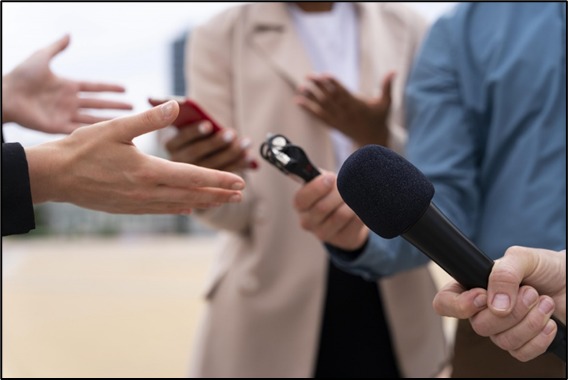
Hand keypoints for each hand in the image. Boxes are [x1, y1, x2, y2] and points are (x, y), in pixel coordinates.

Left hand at [2, 34, 131, 133]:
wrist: (6, 96)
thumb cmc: (20, 76)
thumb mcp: (41, 57)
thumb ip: (57, 48)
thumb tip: (69, 35)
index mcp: (68, 86)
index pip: (95, 87)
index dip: (110, 88)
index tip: (126, 89)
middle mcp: (69, 101)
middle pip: (99, 104)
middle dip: (116, 106)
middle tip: (134, 107)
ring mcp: (65, 115)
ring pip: (93, 118)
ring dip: (110, 120)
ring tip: (126, 121)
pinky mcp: (58, 127)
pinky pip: (80, 130)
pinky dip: (93, 131)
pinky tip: (107, 133)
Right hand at [25, 100, 245, 213]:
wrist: (55, 176)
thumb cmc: (83, 148)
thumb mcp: (117, 128)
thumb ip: (149, 118)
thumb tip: (176, 105)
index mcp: (148, 171)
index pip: (193, 176)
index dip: (219, 179)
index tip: (240, 181)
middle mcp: (147, 191)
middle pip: (192, 194)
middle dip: (219, 194)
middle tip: (241, 194)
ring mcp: (139, 203)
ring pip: (179, 205)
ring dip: (204, 202)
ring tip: (223, 202)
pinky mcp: (129, 208)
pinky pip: (162, 209)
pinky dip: (180, 208)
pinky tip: (189, 208)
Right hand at [293, 171, 367, 249]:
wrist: (346, 215)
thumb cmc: (331, 193)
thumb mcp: (322, 181)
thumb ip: (321, 177)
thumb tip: (327, 177)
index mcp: (300, 205)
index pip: (302, 199)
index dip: (317, 187)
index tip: (331, 178)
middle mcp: (308, 222)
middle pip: (323, 207)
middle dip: (339, 192)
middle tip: (347, 185)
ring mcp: (324, 234)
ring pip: (342, 214)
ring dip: (351, 201)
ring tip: (355, 194)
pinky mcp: (343, 240)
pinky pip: (356, 222)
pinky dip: (361, 210)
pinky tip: (360, 206)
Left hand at [295, 72, 394, 146]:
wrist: (372, 141)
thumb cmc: (380, 120)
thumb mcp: (386, 103)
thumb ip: (387, 87)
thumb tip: (394, 71)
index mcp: (357, 106)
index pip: (343, 93)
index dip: (334, 84)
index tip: (325, 75)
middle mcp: (346, 113)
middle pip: (330, 98)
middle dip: (319, 87)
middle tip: (308, 76)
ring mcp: (338, 120)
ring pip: (322, 107)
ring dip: (311, 97)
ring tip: (301, 87)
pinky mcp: (333, 125)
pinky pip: (318, 117)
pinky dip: (308, 109)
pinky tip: (298, 101)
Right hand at [432, 246, 565, 361]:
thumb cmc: (544, 266)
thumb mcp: (522, 258)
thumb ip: (503, 275)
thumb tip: (496, 306)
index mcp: (473, 286)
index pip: (445, 302)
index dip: (459, 305)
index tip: (483, 296)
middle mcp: (483, 310)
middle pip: (480, 326)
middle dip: (512, 311)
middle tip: (531, 292)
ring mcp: (502, 329)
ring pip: (502, 341)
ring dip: (530, 321)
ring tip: (544, 301)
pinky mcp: (523, 343)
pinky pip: (521, 353)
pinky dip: (539, 338)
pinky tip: (549, 321)